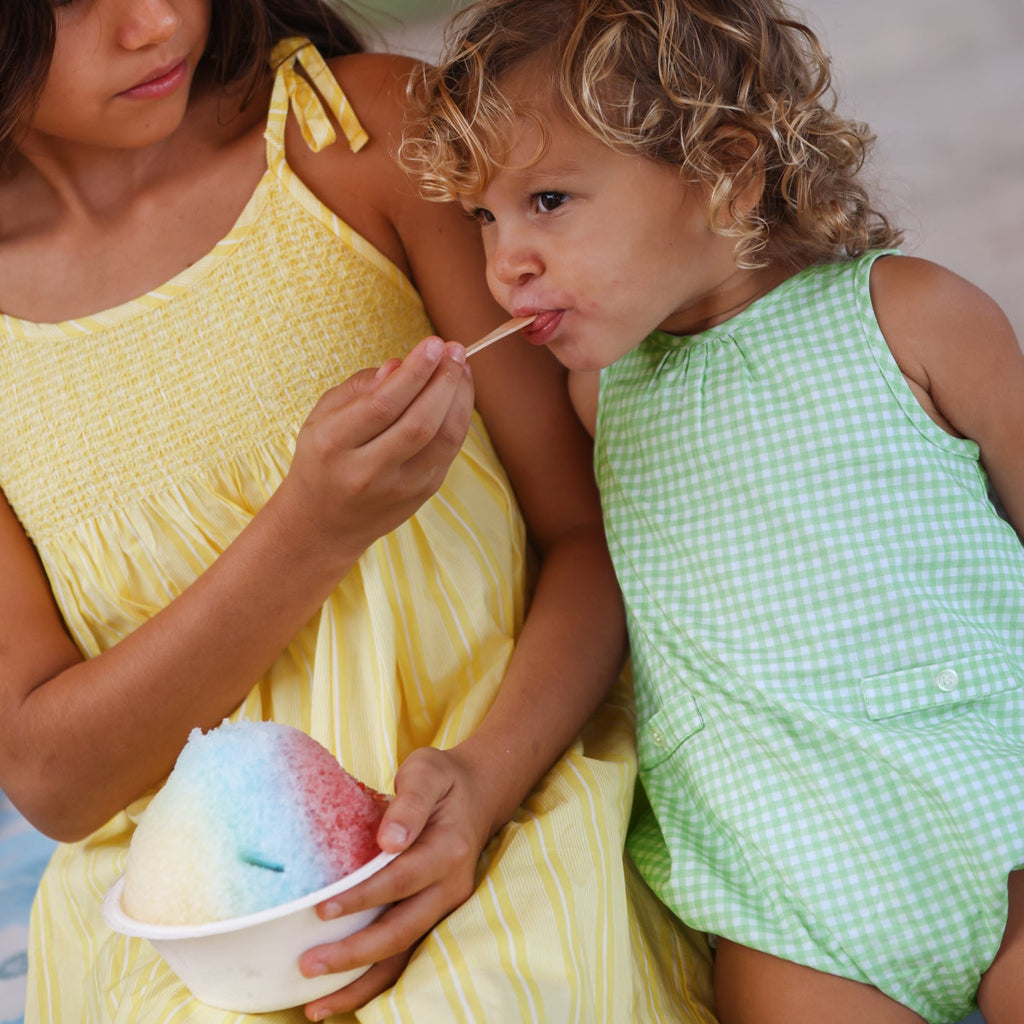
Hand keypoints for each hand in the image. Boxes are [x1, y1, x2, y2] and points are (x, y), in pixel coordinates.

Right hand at [279, 336, 472, 572]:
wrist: (323, 525)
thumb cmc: (322, 458)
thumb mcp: (322, 416)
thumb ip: (359, 387)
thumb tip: (400, 365)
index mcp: (333, 444)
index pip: (383, 405)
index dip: (415, 372)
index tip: (433, 343)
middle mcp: (367, 471)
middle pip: (419, 423)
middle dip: (444, 381)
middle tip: (454, 350)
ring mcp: (398, 488)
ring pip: (443, 439)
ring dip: (460, 398)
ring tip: (461, 367)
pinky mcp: (421, 495)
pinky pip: (449, 452)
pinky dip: (459, 419)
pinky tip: (458, 395)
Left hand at [298, 745, 493, 1019]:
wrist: (478, 793)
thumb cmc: (442, 780)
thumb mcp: (427, 772)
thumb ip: (409, 802)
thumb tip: (390, 840)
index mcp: (448, 850)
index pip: (401, 880)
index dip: (363, 897)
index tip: (322, 909)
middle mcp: (451, 886)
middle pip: (401, 931)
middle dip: (354, 954)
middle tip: (307, 965)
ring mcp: (444, 907)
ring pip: (404, 956)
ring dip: (361, 984)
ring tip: (316, 1007)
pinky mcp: (434, 916)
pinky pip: (405, 956)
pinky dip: (374, 980)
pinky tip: (340, 996)